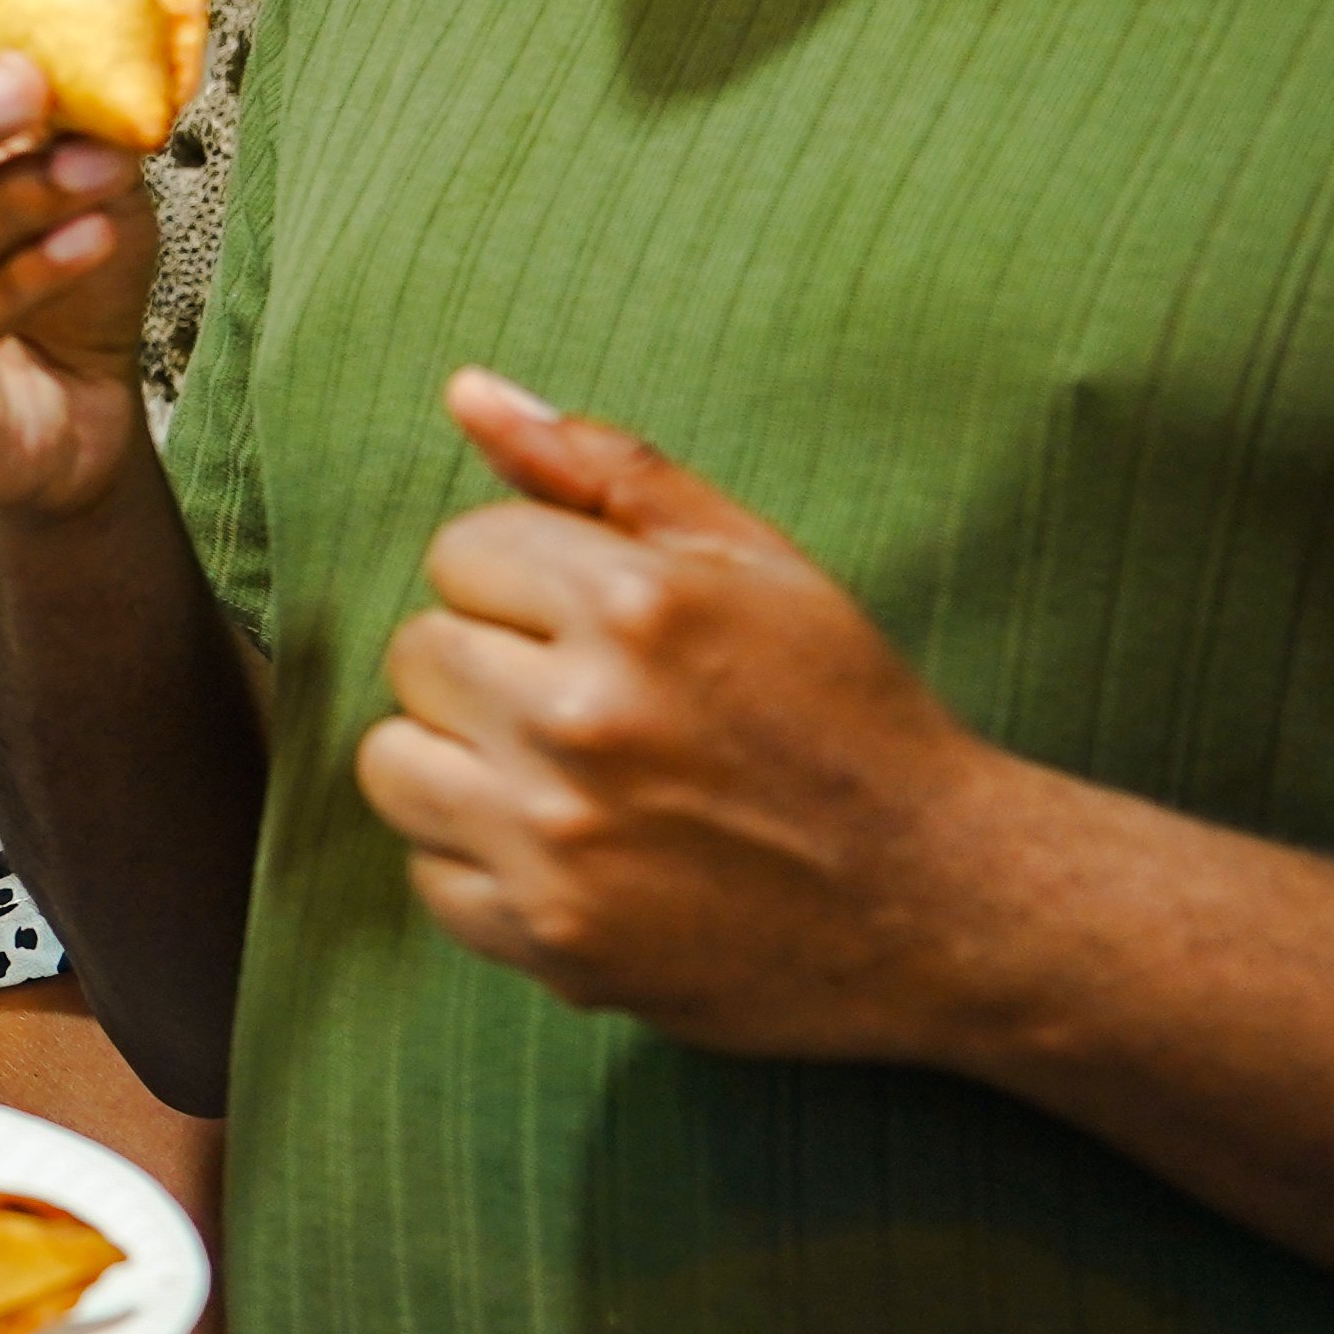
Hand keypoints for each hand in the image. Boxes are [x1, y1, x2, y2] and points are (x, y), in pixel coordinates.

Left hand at [353, 370, 1033, 1064]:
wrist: (940, 903)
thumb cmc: (846, 713)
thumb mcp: (752, 560)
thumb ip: (601, 467)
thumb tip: (466, 390)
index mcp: (636, 606)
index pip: (459, 551)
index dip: (525, 581)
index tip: (597, 625)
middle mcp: (582, 721)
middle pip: (418, 654)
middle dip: (488, 664)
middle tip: (588, 701)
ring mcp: (559, 842)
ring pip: (393, 764)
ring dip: (459, 762)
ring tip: (558, 772)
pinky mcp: (552, 942)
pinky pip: (430, 877)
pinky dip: (484, 866)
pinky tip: (573, 854)